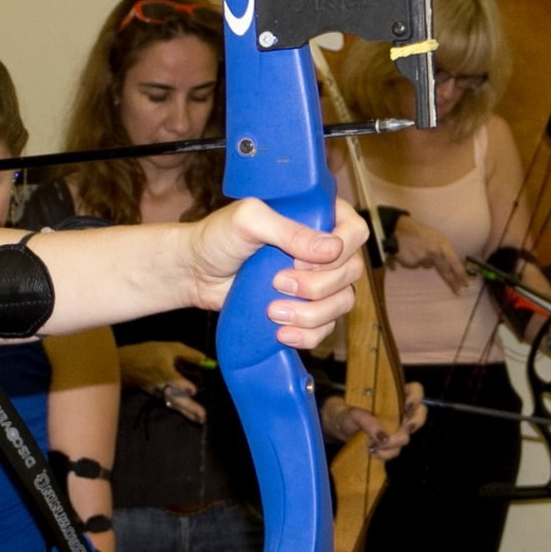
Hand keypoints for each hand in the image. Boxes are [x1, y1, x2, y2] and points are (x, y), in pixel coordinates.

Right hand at [121, 341, 208, 424]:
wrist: (125, 364)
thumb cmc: (149, 353)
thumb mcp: (170, 347)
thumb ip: (189, 354)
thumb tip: (206, 359)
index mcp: (164, 371)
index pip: (173, 380)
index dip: (183, 385)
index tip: (193, 390)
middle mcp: (162, 385)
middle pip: (176, 397)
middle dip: (189, 407)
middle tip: (203, 416)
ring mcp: (158, 393)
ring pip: (174, 404)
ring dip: (187, 413)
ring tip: (200, 420)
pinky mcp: (157, 397)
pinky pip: (171, 404)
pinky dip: (181, 411)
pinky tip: (190, 415)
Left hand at [186, 196, 367, 350]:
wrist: (195, 272)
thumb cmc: (218, 237)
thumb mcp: (248, 221)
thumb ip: (287, 230)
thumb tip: (332, 250)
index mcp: (318, 216)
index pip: (354, 231)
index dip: (338, 251)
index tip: (300, 260)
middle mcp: (323, 248)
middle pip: (351, 271)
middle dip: (317, 285)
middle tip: (278, 283)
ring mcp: (317, 280)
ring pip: (343, 302)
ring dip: (312, 314)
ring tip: (274, 312)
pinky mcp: (305, 307)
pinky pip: (325, 327)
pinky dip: (308, 335)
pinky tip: (282, 334)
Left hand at [324, 380, 426, 458]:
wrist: (338, 426)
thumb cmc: (348, 412)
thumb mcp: (352, 413)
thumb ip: (366, 420)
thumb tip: (382, 435)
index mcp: (394, 397)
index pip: (415, 391)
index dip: (416, 397)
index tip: (406, 405)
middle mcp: (400, 412)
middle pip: (421, 414)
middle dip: (413, 424)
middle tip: (400, 430)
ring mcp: (396, 429)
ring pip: (407, 437)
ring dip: (392, 443)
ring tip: (373, 444)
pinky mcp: (389, 445)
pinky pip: (395, 451)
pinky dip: (385, 454)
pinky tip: (373, 451)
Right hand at [392, 218, 470, 291]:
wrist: (398, 228)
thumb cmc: (419, 231)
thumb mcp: (436, 237)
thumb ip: (443, 250)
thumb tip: (447, 265)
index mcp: (442, 243)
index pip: (455, 261)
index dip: (461, 273)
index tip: (465, 283)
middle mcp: (435, 252)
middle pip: (445, 270)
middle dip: (452, 281)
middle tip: (458, 291)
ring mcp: (423, 258)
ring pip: (427, 266)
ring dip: (424, 260)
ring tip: (417, 249)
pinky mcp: (412, 263)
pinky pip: (416, 265)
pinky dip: (413, 260)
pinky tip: (409, 252)